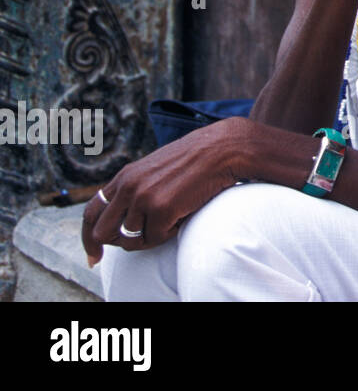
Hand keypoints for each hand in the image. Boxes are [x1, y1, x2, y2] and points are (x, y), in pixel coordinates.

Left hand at [82, 117, 248, 266]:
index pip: (91, 212)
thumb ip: (135, 189)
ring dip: (150, 237)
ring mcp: (143, 198)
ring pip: (130, 240)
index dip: (89, 238)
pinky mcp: (162, 209)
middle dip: (118, 243)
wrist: (222, 149)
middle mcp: (128, 187)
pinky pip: (156, 238)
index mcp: (124, 177)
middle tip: (140, 241)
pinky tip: (183, 215)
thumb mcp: (154, 170)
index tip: (95, 255)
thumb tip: (124, 221)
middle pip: (102, 233)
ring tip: (171, 219)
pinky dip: (170, 233)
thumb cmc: (194, 160)